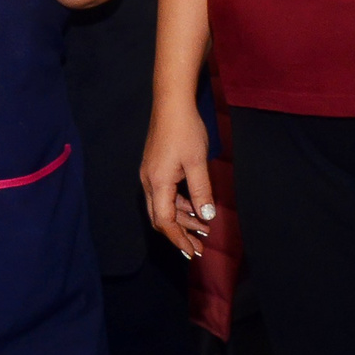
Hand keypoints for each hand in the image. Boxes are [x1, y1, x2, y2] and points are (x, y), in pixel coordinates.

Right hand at [141, 96, 216, 258]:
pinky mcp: (155, 168)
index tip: (192, 251)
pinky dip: (179, 205)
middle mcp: (148, 181)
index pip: (164, 221)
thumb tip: (206, 217)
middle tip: (198, 248)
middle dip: (179, 234)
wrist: (171, 103)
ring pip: (163, 206)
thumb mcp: (198, 162)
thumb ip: (201, 192)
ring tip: (203, 228)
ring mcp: (150, 174)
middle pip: (160, 218)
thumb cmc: (185, 130)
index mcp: (157, 182)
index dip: (178, 239)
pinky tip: (195, 207)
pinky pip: (164, 195)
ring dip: (181, 219)